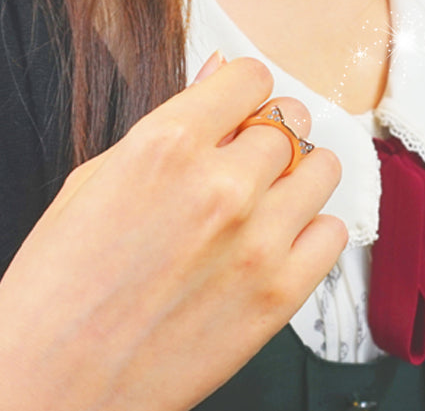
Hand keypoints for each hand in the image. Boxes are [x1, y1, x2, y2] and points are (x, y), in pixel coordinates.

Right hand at [0, 55, 346, 410]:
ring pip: (322, 170)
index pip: (249, 78)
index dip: (245, 87)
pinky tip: (280, 239)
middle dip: (270, 133)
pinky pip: (331, 233)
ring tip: (266, 198)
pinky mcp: (280, 295)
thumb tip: (215, 78)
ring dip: (297, 175)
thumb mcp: (98, 182)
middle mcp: (221, 189)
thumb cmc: (63, 285)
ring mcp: (258, 244)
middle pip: (290, 123)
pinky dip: (312, 228)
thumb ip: (168, 127)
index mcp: (166, 149)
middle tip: (249, 158)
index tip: (241, 105)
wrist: (60, 378)